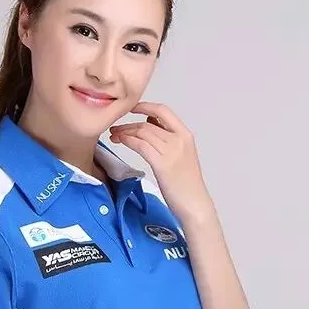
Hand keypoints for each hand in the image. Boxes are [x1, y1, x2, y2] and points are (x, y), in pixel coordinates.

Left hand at [109, 102, 213, 224]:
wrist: (194, 203)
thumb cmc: (186, 183)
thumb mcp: (181, 154)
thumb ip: (167, 138)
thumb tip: (150, 123)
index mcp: (185, 135)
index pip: (163, 111)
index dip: (145, 106)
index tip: (130, 108)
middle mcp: (179, 139)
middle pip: (147, 123)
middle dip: (128, 124)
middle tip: (115, 128)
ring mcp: (171, 151)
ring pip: (142, 133)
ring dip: (124, 132)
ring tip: (114, 137)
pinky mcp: (162, 164)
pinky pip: (140, 145)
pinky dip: (127, 141)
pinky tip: (120, 142)